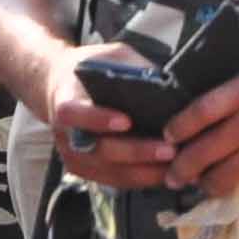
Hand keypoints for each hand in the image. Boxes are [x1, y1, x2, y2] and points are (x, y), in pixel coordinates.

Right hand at [42, 47, 176, 189]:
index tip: (126, 121)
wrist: (61, 86)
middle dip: (137, 152)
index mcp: (65, 100)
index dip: (98, 119)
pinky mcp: (87, 170)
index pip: (74, 113)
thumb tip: (170, 82)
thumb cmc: (92, 68)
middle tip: (169, 150)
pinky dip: (143, 179)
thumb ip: (134, 68)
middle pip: (99, 150)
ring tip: (178, 165)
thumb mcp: (111, 56)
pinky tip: (170, 173)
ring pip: (111, 172)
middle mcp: (65, 134)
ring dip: (146, 172)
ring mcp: (75, 156)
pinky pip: (117, 181)